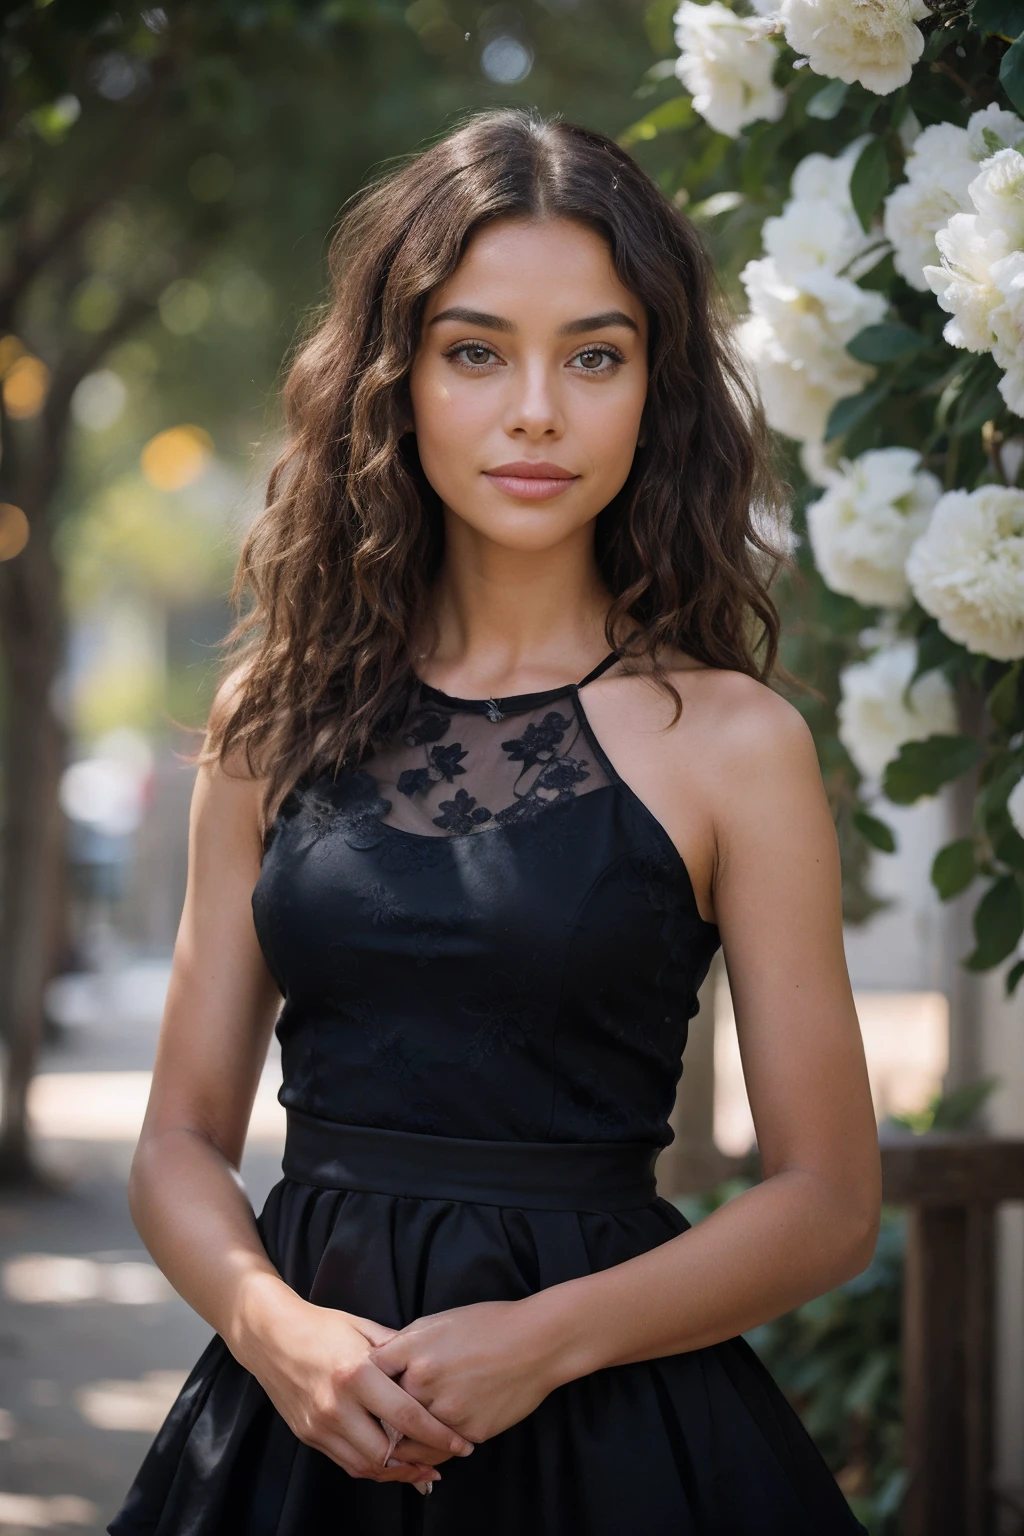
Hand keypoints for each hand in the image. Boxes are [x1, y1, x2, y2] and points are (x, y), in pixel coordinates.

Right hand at [232, 1282, 474, 1486]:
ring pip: (366, 1466)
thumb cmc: (322, 1325)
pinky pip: (346, 1462)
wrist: (270, 1334)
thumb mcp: (364, 1328)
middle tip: (447, 1461)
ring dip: (398, 1473)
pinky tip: (392, 1464)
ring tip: (425, 1470)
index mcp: (356, 1373)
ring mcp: (320, 1425)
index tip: (462, 1444)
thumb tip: (430, 1370)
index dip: (438, 1436)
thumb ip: (397, 1352)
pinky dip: (372, 1468)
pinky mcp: (308, 1435)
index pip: (406, 1416)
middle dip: (422, 1462)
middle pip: (388, 1452)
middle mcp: (337, 1405)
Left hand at [369, 1298, 561, 1447]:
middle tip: (376, 1423)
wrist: (536, 1343)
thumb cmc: (489, 1325)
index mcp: (413, 1351)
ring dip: (406, 1441)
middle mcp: (424, 1383)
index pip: (371, 1373)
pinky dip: (435, 1448)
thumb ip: (405, 1343)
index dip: (368, 1381)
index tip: (367, 1388)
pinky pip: (441, 1449)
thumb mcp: (439, 1321)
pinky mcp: (469, 1433)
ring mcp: (447, 1412)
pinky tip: (436, 1441)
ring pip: (410, 1440)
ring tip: (402, 1441)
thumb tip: (380, 1361)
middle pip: (386, 1411)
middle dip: (382, 1416)